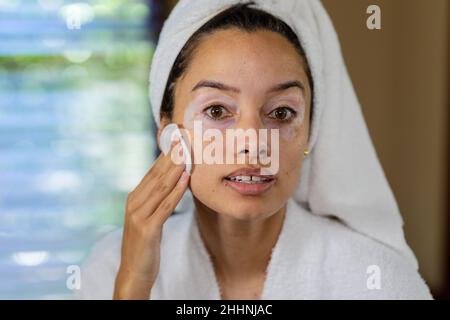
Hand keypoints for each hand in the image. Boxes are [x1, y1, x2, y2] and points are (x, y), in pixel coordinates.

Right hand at [113, 144, 188, 298]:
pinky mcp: (147, 229)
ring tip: (187, 152)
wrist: (133, 271)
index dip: (167, 154)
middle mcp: (134, 202)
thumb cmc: (145, 244)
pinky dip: (176, 191)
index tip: (179, 138)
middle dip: (172, 155)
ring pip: (161, 187)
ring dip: (176, 168)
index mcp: (134, 198)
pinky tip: (186, 178)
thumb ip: (156, 199)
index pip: (153, 171)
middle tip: (185, 137)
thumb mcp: (148, 217)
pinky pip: (165, 206)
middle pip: (157, 175)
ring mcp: (139, 215)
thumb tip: (172, 180)